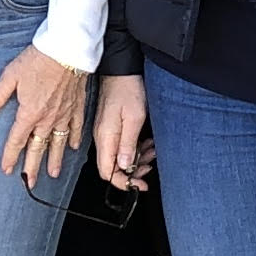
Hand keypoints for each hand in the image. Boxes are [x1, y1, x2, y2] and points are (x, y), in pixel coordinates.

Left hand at [0, 44, 91, 188]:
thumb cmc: (38, 60)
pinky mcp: (76, 106)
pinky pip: (75, 127)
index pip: (17, 140)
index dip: (10, 156)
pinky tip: (72, 147)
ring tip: (53, 173)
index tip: (7, 170)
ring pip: (58, 142)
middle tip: (29, 183)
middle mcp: (48, 118)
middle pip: (38, 147)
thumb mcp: (11, 75)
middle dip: (32, 167)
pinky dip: (74, 138)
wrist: (68, 49)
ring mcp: (64, 114)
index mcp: (30, 113)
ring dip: (55, 159)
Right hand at [91, 72, 151, 190]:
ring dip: (136, 159)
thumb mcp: (133, 118)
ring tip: (152, 152)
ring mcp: (106, 132)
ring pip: (119, 157)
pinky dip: (135, 148)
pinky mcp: (111, 127)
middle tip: (149, 167)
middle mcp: (102, 137)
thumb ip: (128, 144)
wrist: (121, 69)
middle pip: (113, 167)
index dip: (123, 183)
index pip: (107, 172)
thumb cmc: (127, 88)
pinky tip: (146, 143)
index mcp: (105, 137)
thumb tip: (124, 166)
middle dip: (132, 172)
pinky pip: (121, 146)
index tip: (139, 185)